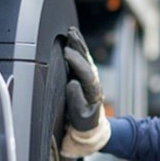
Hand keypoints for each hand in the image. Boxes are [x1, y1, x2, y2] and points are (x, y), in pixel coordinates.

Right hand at [61, 26, 110, 157]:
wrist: (90, 128)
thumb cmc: (83, 123)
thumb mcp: (80, 117)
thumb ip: (76, 101)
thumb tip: (72, 83)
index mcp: (93, 91)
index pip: (85, 73)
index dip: (76, 62)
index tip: (67, 52)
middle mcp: (92, 82)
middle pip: (87, 61)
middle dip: (79, 47)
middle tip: (70, 34)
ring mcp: (89, 78)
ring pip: (85, 58)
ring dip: (79, 45)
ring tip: (72, 32)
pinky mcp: (85, 77)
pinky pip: (82, 60)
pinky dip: (78, 49)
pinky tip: (74, 40)